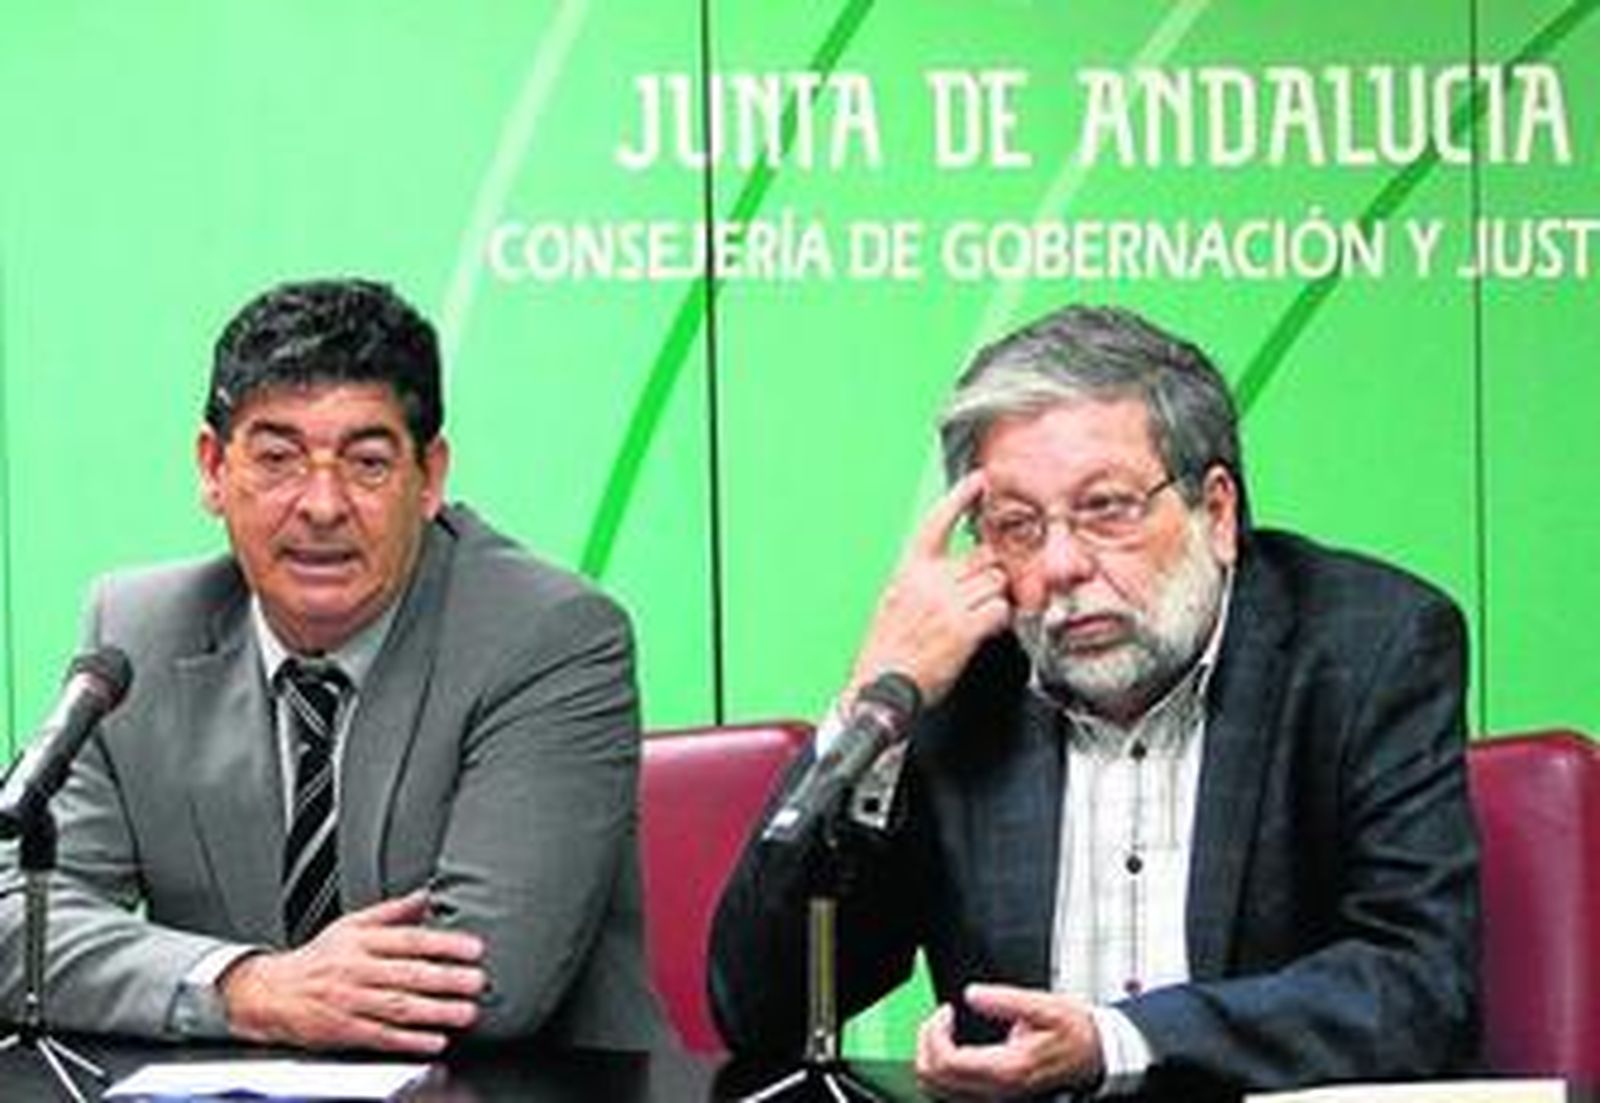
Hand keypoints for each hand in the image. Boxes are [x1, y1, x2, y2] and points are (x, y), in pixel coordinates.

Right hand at [220, 891, 486, 1053]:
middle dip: (447, 979)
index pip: (409, 940)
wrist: (271, 993)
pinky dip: (410, 1041)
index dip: (444, 943)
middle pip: (408, 974)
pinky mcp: (344, 1031)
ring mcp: (350, 1003)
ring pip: (398, 1007)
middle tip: (477, 981)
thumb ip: (392, 912)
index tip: (473, 948)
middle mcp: (357, 971)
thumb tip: (427, 896)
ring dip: (436, 1011)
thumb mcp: (351, 925)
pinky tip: (435, 1041)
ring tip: (466, 1012)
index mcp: (361, 942)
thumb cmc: (318, 959)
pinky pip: (381, 1036)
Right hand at [849, 472, 1011, 708]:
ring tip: (981, 616)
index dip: (961, 496)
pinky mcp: (965, 629)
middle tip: (984, 592)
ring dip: (997, 598)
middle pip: (983, 557)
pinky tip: (987, 629)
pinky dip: (1001, 619)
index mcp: (909, 570)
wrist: (881, 685)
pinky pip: (1000, 609)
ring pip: (996, 582)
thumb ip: (924, 580)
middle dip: (990, 572)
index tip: (979, 480)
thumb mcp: (896, 601)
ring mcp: (948, 604)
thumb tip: (956, 571)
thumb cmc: (888, 650)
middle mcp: (929, 582)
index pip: (937, 522)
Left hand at [915, 984, 1103, 1098]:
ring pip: (938, 1090)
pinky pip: (952, 1092)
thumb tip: (972, 995)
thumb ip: (1005, 1000)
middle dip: (927, 1042)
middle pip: (935, 1080)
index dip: (935, 1033)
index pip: (948, 1062)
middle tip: (940, 1017)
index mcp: (1008, 1069)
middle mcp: (998, 1090)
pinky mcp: (995, 1095)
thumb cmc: (1074, 1032)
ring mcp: (995, 1096)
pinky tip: (951, 1047)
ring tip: (942, 1031)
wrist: (1096, 1055)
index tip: (946, 1010)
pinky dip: (942, 1070)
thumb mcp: (1045, 1006)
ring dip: (931, 1057)